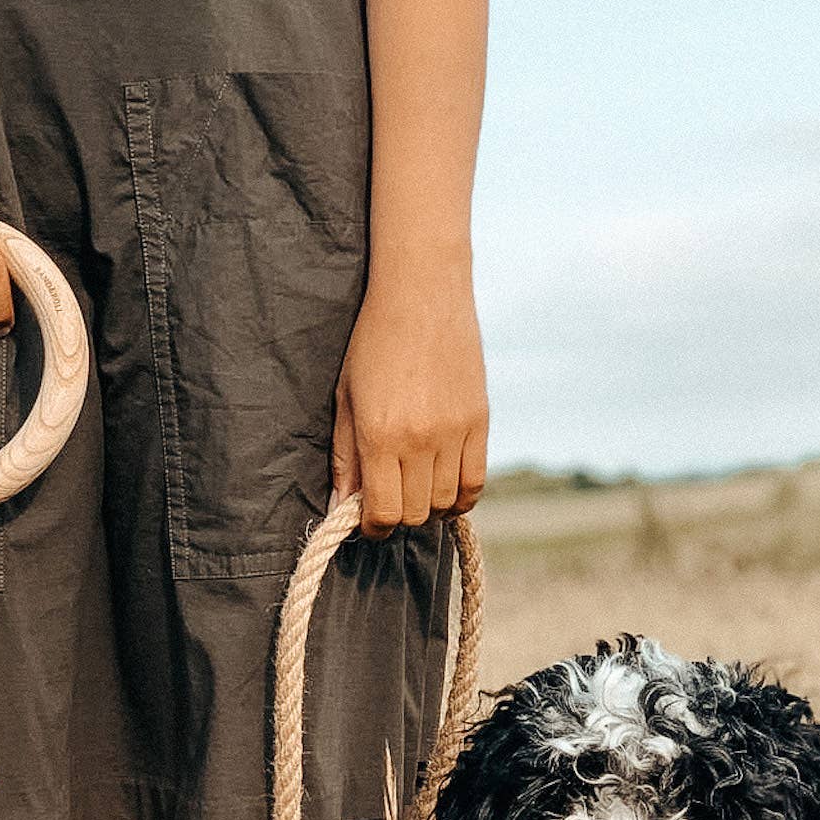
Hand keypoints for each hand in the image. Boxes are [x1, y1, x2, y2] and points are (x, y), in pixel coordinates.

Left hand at [332, 255, 487, 537]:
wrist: (422, 292)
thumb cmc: (373, 343)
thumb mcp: (346, 398)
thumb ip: (344, 457)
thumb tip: (340, 506)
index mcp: (379, 435)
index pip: (383, 513)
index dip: (373, 527)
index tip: (368, 521)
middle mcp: (419, 440)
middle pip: (414, 513)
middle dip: (399, 516)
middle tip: (390, 499)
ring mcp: (453, 432)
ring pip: (445, 503)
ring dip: (428, 507)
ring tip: (416, 489)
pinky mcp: (479, 422)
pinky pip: (475, 483)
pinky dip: (460, 498)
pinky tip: (446, 492)